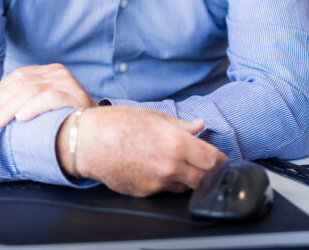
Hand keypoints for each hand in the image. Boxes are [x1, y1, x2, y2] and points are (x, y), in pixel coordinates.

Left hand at [0, 63, 96, 127]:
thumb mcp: (48, 103)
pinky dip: (32, 108)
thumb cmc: (69, 120)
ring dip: (8, 108)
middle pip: (21, 84)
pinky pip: (48, 99)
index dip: (0, 90)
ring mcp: (67, 83)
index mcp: (51, 71)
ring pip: (30, 91)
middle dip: (0, 102)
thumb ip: (30, 98)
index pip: (19, 76)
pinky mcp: (73, 95)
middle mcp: (58, 73)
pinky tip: (20, 118)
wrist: (101, 130)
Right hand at [57, 106, 226, 196]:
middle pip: (205, 179)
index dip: (221, 160)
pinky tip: (156, 169)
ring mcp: (157, 183)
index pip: (213, 159)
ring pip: (187, 187)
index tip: (221, 159)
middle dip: (208, 173)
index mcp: (175, 143)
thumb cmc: (117, 124)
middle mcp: (170, 166)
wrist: (87, 143)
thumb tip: (200, 126)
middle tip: (205, 164)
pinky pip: (166, 191)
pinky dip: (168, 182)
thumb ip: (181, 125)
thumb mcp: (152, 116)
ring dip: (189, 179)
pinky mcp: (146, 193)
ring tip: (177, 164)